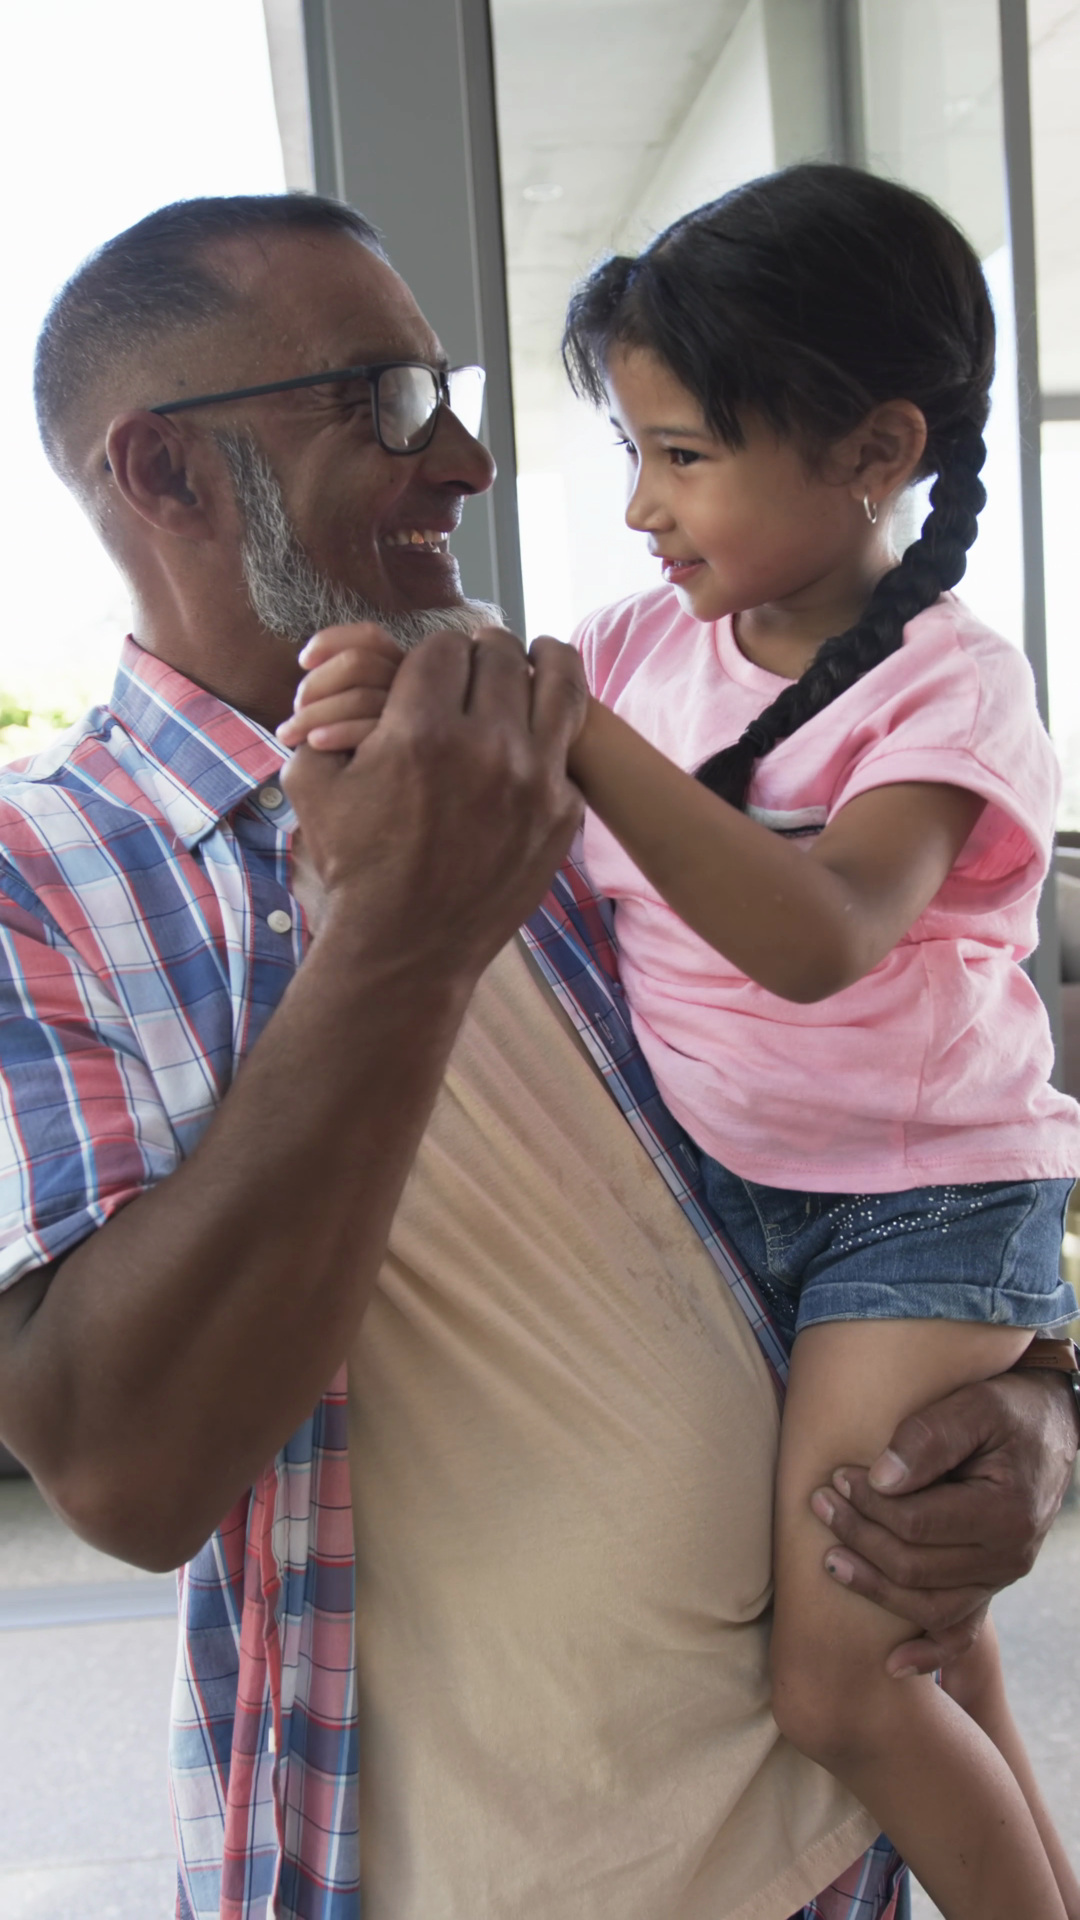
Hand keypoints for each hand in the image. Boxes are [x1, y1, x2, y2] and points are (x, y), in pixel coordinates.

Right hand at [283, 625, 586, 978]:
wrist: (407, 946)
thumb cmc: (353, 866)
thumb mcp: (312, 784)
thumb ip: (326, 716)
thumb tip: (341, 673)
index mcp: (420, 732)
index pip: (443, 648)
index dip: (433, 652)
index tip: (433, 666)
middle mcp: (486, 748)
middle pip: (500, 657)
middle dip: (483, 652)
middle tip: (477, 660)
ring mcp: (534, 780)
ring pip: (558, 684)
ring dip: (543, 662)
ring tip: (538, 654)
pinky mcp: (562, 813)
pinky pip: (566, 747)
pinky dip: (551, 733)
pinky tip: (537, 732)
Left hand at [810, 1370, 1077, 1676]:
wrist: (1048, 1430)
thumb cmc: (1007, 1411)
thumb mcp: (975, 1406)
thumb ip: (930, 1437)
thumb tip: (881, 1479)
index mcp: (1006, 1513)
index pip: (917, 1524)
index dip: (868, 1505)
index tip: (837, 1477)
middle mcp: (1007, 1558)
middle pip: (915, 1567)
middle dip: (859, 1537)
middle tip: (820, 1503)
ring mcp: (1000, 1579)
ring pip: (927, 1605)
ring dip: (873, 1586)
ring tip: (829, 1559)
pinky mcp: (989, 1585)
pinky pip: (961, 1632)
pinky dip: (928, 1652)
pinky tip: (892, 1664)